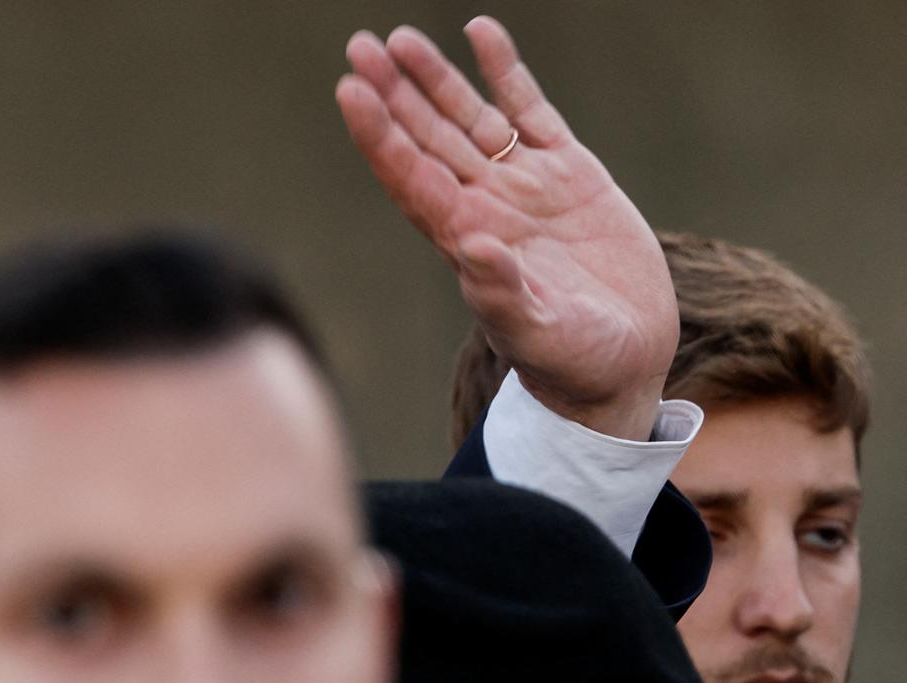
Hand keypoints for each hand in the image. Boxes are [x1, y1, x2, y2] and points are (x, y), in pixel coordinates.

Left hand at [336, 16, 672, 441]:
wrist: (622, 359)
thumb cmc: (570, 360)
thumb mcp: (535, 332)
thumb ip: (502, 293)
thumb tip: (472, 248)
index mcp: (465, 240)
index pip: (410, 176)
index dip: (380, 135)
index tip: (350, 91)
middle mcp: (485, 205)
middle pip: (427, 138)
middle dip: (394, 94)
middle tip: (359, 46)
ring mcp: (524, 185)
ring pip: (469, 118)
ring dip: (436, 78)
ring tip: (400, 39)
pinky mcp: (570, 173)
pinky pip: (530, 110)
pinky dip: (506, 73)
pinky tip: (482, 33)